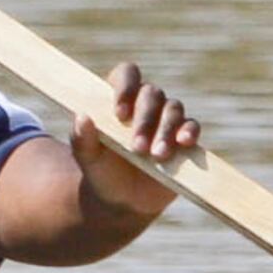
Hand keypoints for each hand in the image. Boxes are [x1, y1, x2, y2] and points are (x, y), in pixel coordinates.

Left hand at [70, 62, 196, 219]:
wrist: (123, 198)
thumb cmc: (102, 171)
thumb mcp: (87, 159)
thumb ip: (81, 139)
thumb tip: (82, 117)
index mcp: (119, 97)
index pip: (126, 74)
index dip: (126, 88)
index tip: (120, 114)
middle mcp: (144, 103)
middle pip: (152, 94)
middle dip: (146, 120)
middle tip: (137, 148)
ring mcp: (166, 118)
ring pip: (173, 109)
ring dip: (165, 130)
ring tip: (157, 155)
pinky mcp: (183, 136)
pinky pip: (191, 126)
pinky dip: (189, 131)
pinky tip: (184, 142)